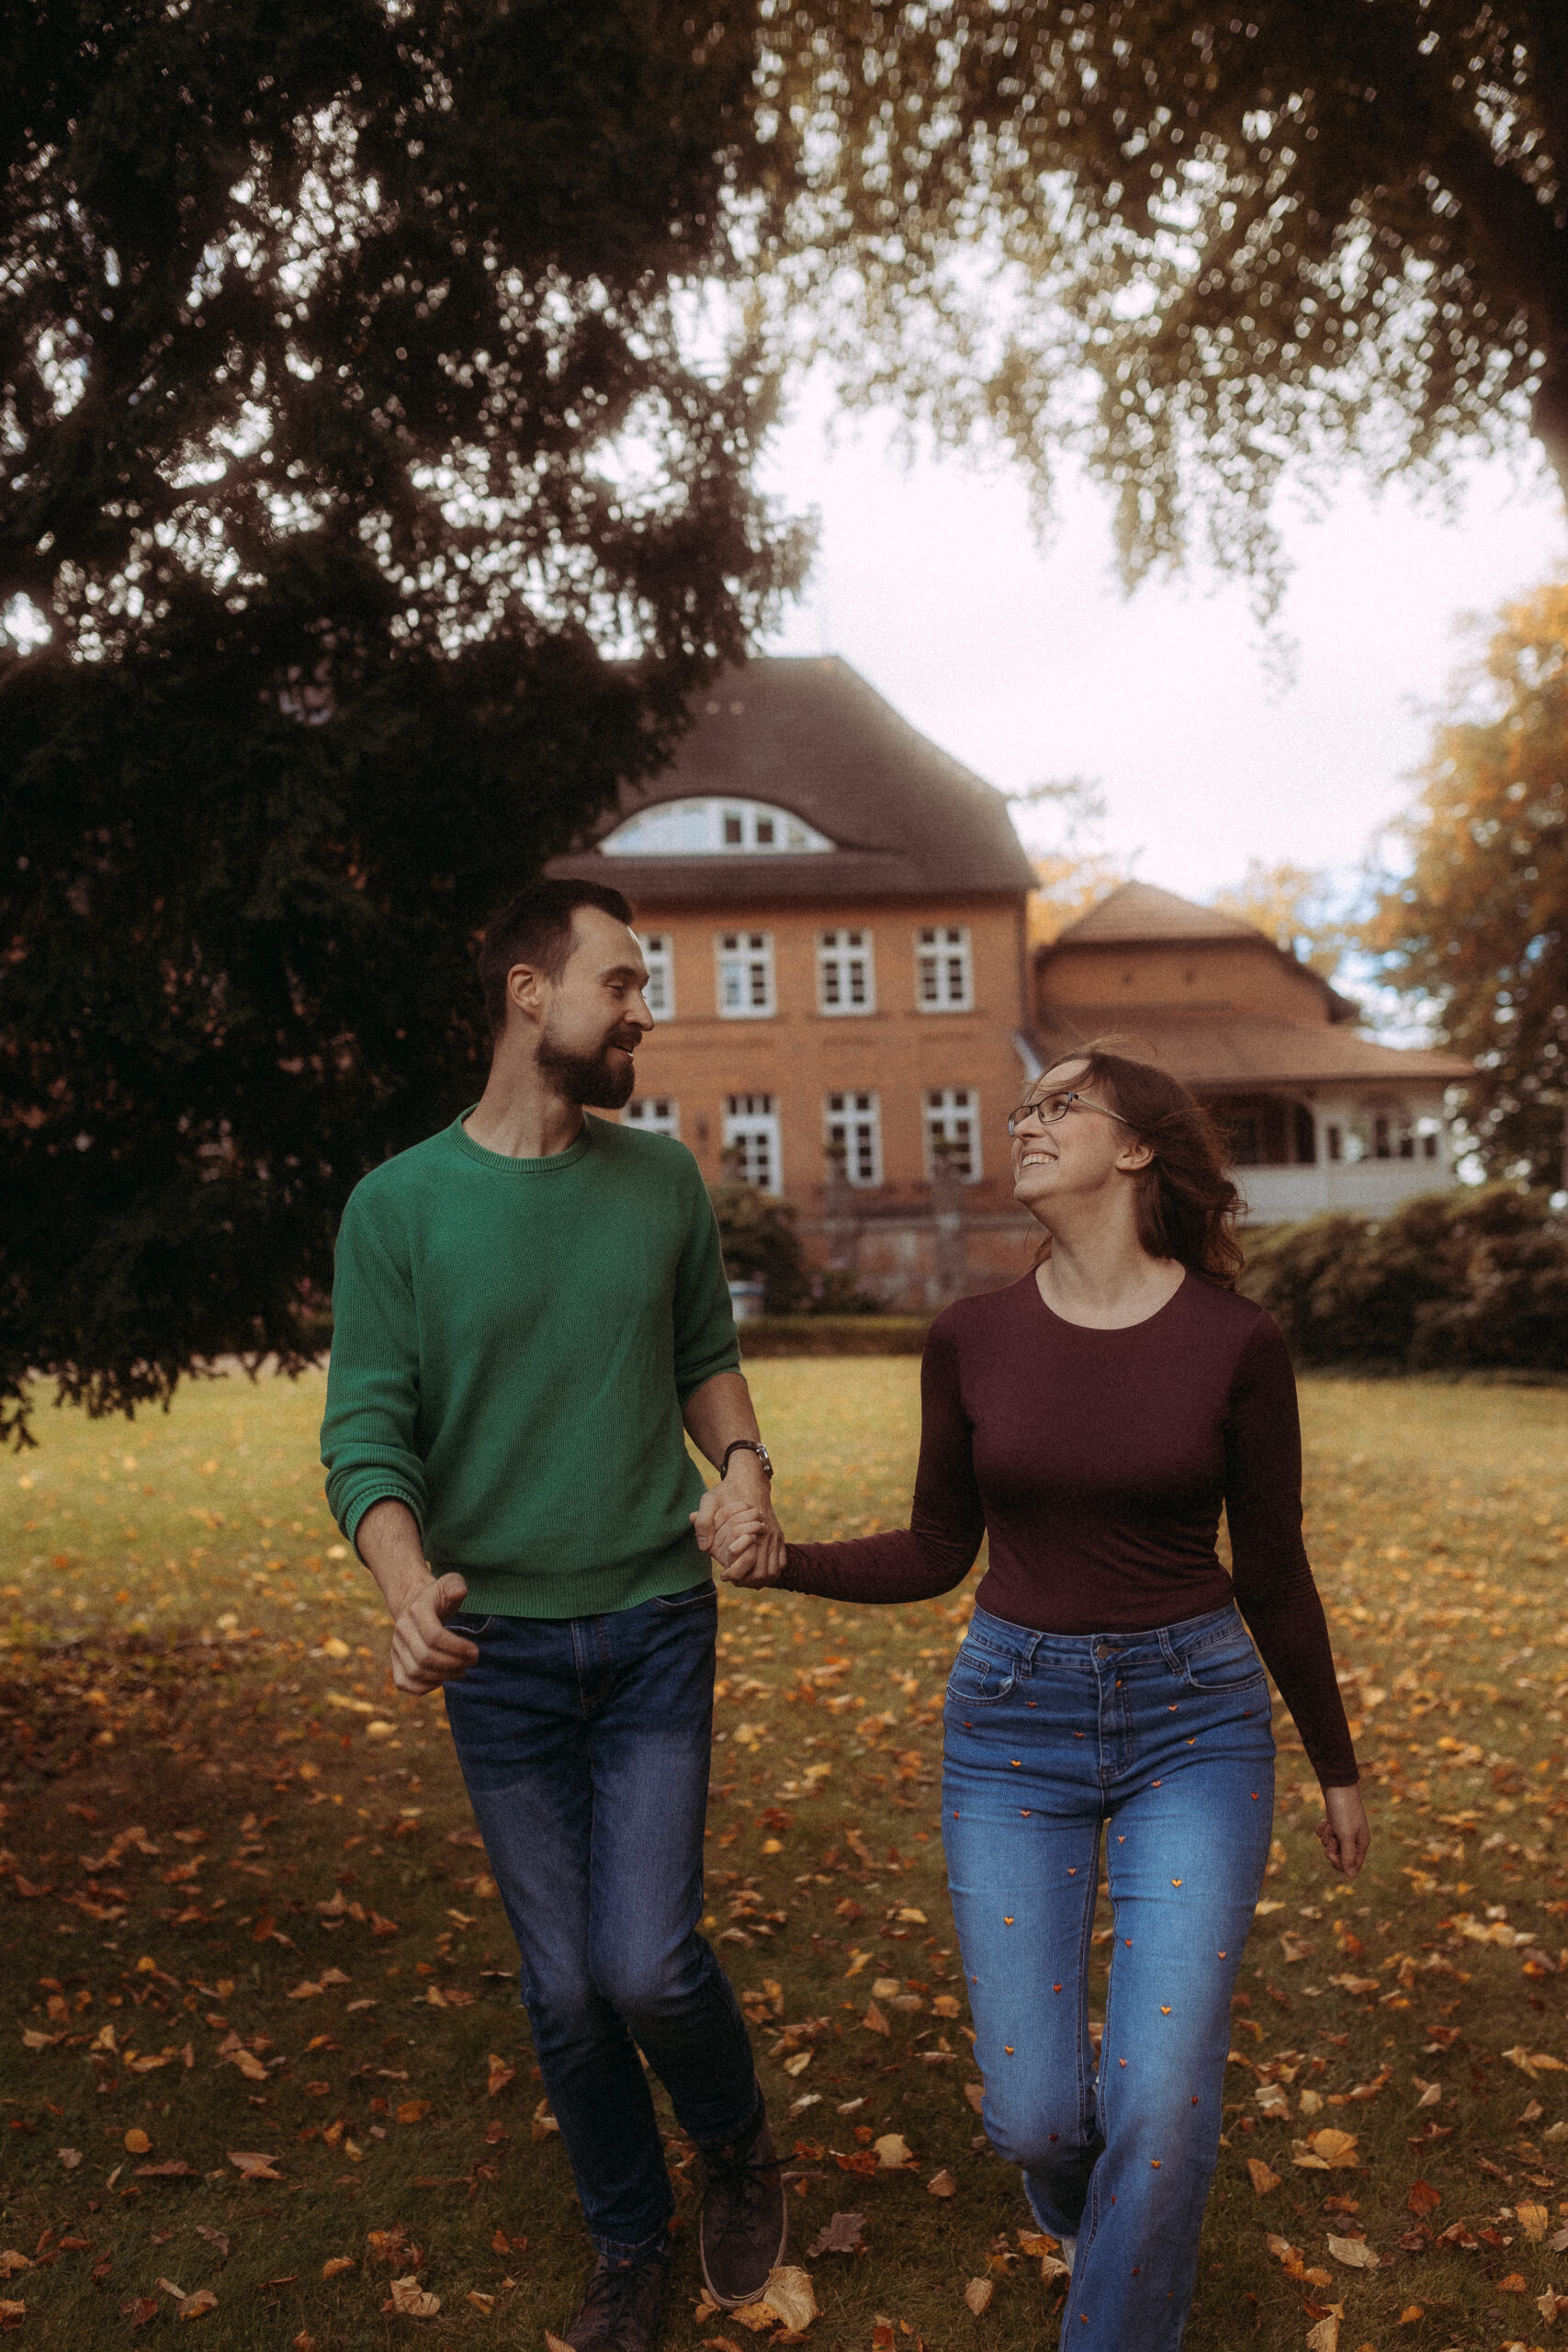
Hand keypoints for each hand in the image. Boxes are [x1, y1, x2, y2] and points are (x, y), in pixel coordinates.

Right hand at [389, 1570, 479, 1695]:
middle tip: (470, 1662)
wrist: (414, 1604)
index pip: (434, 1636)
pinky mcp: (394, 1662)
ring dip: (443, 1676)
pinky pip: (404, 1683)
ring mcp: (396, 1647)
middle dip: (453, 1664)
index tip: (474, 1651)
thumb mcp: (450, 1583)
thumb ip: (456, 1585)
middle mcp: (402, 1630)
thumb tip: (459, 1593)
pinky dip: (424, 1687)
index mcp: (416, 1610)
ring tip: (461, 1671)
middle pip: (425, 1657)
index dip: (457, 1648)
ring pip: (416, 1672)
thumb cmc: (439, 1596)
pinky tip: (442, 1679)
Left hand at [691, 1461, 785, 1585]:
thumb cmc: (727, 1491)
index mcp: (753, 1530)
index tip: (724, 1575)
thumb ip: (703, 1522)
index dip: (736, 1576)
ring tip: (742, 1579)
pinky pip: (781, 1563)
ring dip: (759, 1580)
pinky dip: (770, 1572)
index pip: (750, 1567)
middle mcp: (769, 1536)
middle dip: (748, 1582)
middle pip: (763, 1575)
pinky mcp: (779, 1537)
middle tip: (733, 1580)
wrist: (750, 1479)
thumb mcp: (709, 1501)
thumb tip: (703, 1547)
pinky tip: (754, 1570)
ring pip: (774, 1572)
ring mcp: (776, 1537)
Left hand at [1317, 1782, 1369, 1878]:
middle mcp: (1354, 1839)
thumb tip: (1350, 1876)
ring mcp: (1343, 1830)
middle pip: (1339, 1857)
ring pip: (1330, 1845)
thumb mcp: (1346, 1835)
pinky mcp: (1333, 1822)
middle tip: (1330, 1839)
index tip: (1332, 1855)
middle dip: (1331, 1850)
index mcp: (1361, 1844)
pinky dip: (1322, 1829)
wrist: (1336, 1785)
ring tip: (1330, 1824)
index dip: (1340, 1864)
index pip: (1353, 1865)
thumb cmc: (1344, 1811)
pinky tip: (1325, 1820)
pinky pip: (1325, 1834)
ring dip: (1326, 1837)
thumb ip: (1348, 1856)